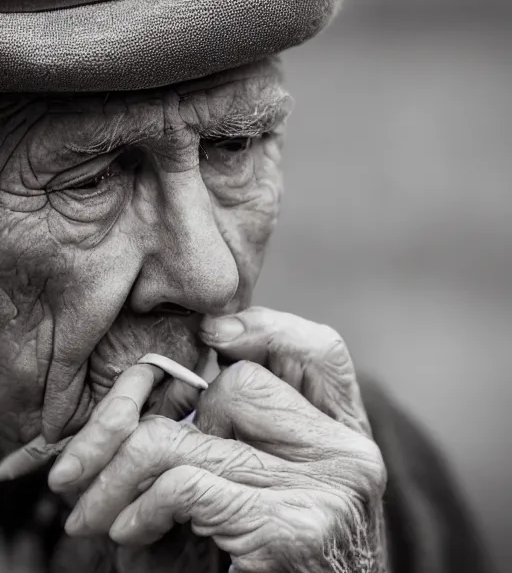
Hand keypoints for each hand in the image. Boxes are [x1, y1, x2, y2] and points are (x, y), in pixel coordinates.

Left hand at [49, 309, 386, 572]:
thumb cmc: (284, 565)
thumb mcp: (279, 485)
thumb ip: (260, 424)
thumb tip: (216, 333)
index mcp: (352, 436)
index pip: (320, 349)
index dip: (266, 331)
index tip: (210, 338)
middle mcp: (350, 455)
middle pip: (238, 386)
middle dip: (163, 420)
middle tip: (123, 463)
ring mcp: (327, 491)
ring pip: (193, 437)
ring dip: (125, 473)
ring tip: (100, 505)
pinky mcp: (293, 531)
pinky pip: (185, 487)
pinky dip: (141, 506)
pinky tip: (129, 529)